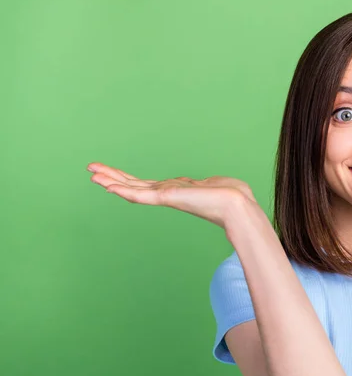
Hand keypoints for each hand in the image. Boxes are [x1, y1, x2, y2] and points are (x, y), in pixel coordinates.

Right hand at [87, 162, 257, 228]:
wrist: (237, 204)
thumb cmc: (231, 195)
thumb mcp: (213, 185)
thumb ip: (204, 185)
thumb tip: (209, 184)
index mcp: (176, 190)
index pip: (146, 184)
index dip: (128, 180)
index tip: (112, 176)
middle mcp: (167, 193)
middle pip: (134, 184)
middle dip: (113, 177)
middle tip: (92, 170)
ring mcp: (166, 196)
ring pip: (132, 188)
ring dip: (111, 181)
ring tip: (92, 175)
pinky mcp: (167, 198)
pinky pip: (140, 194)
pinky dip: (123, 190)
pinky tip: (108, 186)